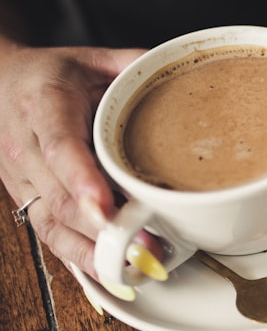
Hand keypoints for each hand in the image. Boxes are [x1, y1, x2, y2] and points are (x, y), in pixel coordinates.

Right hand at [0, 44, 144, 275]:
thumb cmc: (50, 74)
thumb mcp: (91, 58)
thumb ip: (132, 63)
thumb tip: (180, 72)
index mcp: (44, 108)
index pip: (61, 149)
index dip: (83, 181)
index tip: (105, 208)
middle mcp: (27, 150)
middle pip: (61, 199)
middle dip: (104, 230)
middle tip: (150, 247)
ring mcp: (22, 180)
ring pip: (53, 225)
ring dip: (94, 252)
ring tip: (138, 268)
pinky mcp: (27, 199)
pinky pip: (49, 235)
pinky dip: (79, 257)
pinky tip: (110, 273)